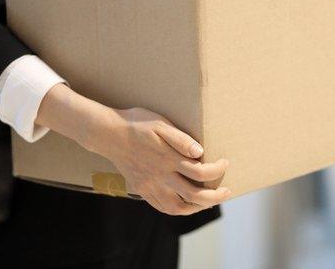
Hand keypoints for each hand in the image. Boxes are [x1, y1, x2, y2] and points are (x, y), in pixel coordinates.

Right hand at [35, 84, 229, 215]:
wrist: (108, 134)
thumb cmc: (137, 124)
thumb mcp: (160, 124)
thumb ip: (181, 139)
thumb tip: (200, 152)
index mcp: (168, 159)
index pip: (200, 172)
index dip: (217, 170)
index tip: (224, 163)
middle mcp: (160, 176)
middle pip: (194, 196)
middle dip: (215, 196)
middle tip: (226, 192)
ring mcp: (150, 186)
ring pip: (178, 207)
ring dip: (198, 208)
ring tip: (209, 202)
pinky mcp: (142, 190)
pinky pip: (162, 208)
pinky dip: (178, 210)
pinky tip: (186, 205)